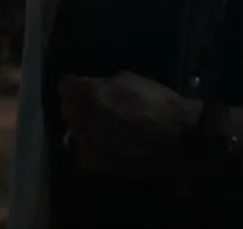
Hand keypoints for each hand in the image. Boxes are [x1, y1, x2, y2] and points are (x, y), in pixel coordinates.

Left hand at [57, 72, 201, 179]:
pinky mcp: (95, 163)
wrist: (177, 137)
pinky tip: (104, 143)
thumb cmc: (156, 102)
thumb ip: (102, 84)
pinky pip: (81, 151)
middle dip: (79, 106)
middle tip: (98, 106)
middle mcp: (79, 118)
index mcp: (86, 93)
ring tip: (103, 127)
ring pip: (73, 130)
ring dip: (83, 126)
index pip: (66, 86)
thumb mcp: (128, 79)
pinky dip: (88, 147)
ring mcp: (85, 142)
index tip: (88, 87)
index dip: (78, 85)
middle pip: (67, 108)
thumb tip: (93, 89)